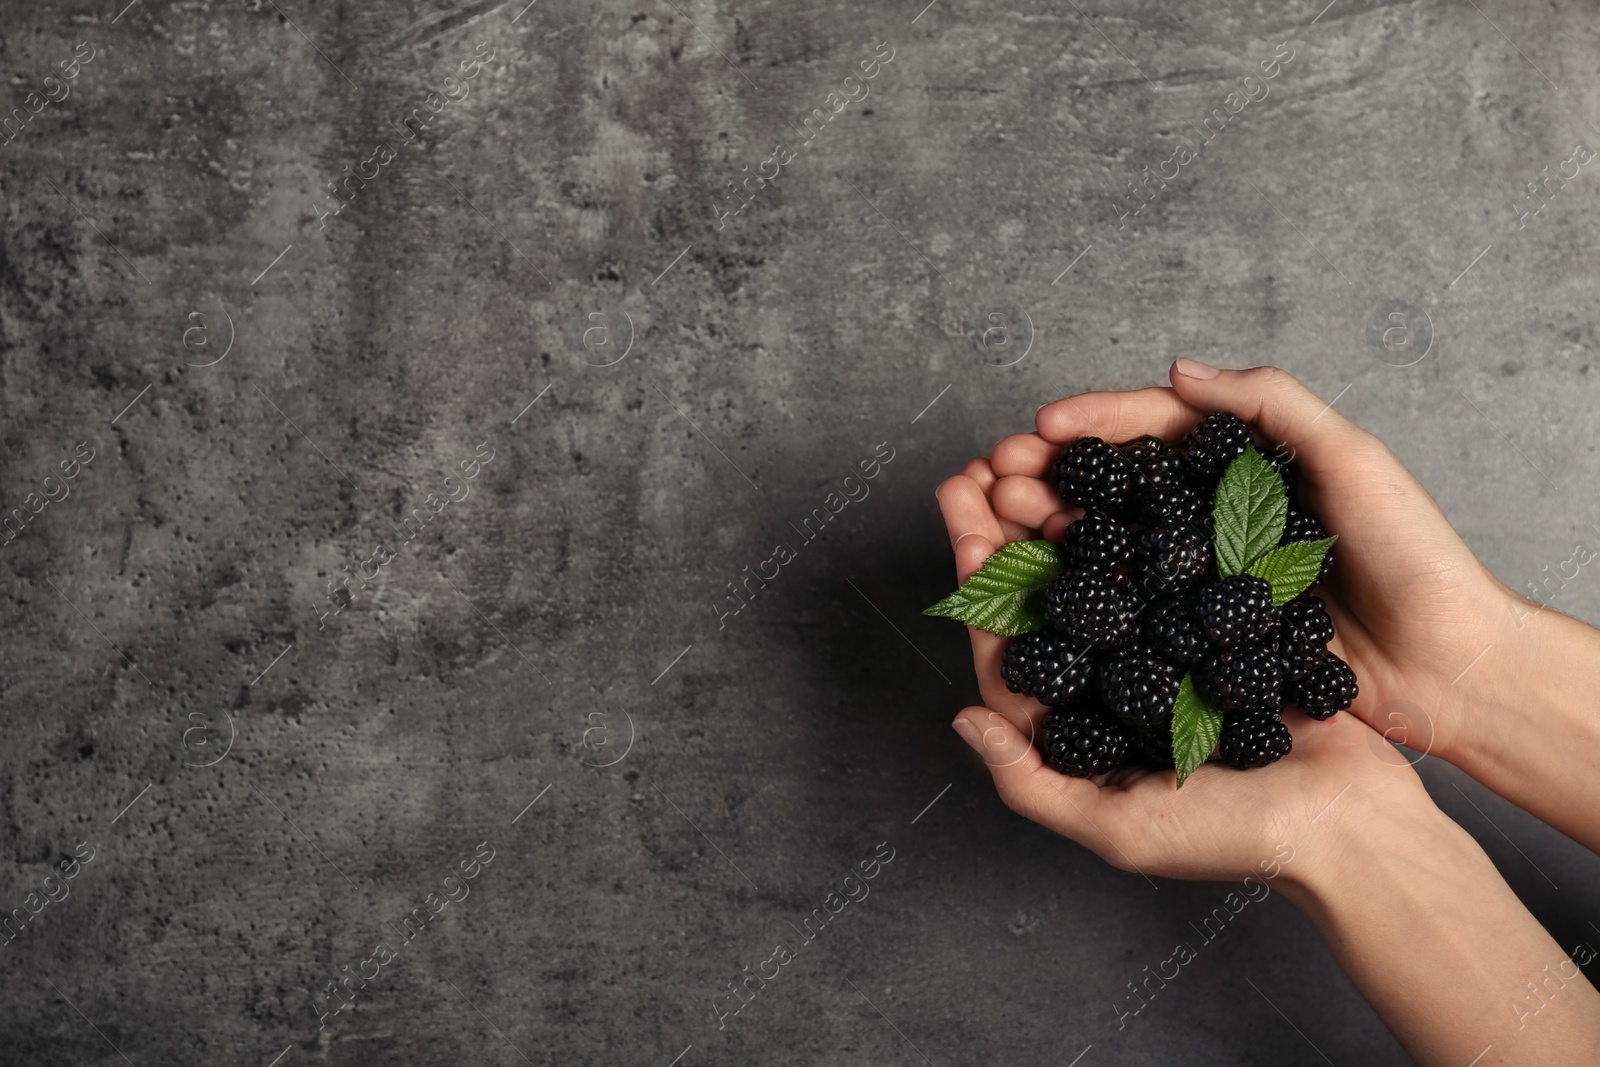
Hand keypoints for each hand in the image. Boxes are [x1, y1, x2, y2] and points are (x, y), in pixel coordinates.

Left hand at [935, 457, 1438, 886]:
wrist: (1353, 824)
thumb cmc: (1236, 839)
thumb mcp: (1119, 828)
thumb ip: (1032, 783)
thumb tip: (962, 719)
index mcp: (1078, 728)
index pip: (1010, 645)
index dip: (979, 581)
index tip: (963, 514)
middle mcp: (1114, 685)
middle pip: (1045, 596)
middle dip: (1010, 528)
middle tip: (987, 461)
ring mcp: (1166, 652)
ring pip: (1099, 568)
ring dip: (1064, 510)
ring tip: (1039, 452)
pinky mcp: (1218, 628)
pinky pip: (1169, 565)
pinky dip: (1139, 519)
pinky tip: (1121, 475)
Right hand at [981, 360, 1514, 767]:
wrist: (1446, 665)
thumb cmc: (1413, 556)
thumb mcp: (1352, 458)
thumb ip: (1271, 405)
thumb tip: (1178, 371)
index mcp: (1249, 464)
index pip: (1157, 427)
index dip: (1094, 421)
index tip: (1040, 427)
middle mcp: (1219, 514)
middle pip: (1118, 484)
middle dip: (1051, 475)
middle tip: (997, 476)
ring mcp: (1209, 574)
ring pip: (1115, 540)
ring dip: (1053, 528)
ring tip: (1003, 521)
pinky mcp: (1207, 632)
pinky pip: (1135, 604)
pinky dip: (1085, 591)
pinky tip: (1044, 586)